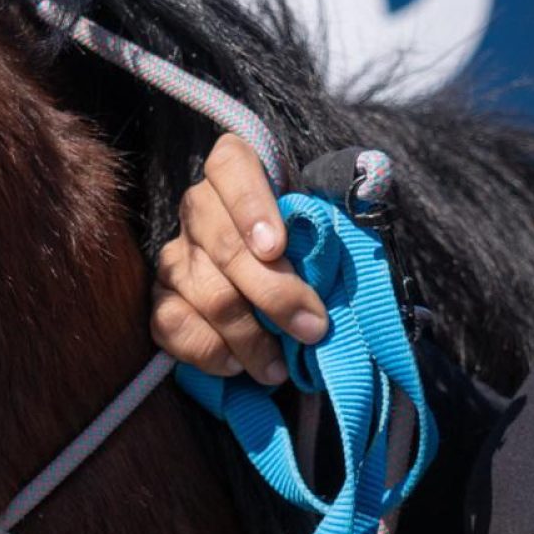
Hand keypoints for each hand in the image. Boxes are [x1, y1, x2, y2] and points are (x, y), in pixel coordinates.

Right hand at [150, 133, 329, 387]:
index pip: (230, 166)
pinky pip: (172, 326)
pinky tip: (238, 366)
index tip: (277, 248)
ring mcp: (175, 255)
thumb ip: (339, 202)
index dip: (250, 205)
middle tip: (312, 328)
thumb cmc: (307, 248)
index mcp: (235, 170)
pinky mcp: (160, 298)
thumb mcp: (326, 217)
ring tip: (280, 367)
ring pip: (208, 294)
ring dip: (250, 338)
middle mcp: (198, 207)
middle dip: (273, 294)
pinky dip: (209, 352)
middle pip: (225, 246)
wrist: (277, 292)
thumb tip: (372, 186)